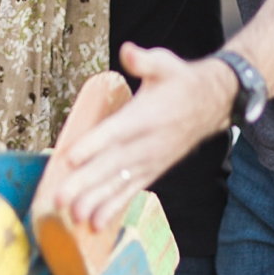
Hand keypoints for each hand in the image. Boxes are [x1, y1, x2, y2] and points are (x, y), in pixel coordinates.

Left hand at [46, 43, 232, 232]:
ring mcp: (150, 161)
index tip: (70, 158)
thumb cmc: (180, 82)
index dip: (93, 145)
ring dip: (96, 202)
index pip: (116, 132)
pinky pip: (131, 192)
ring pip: (119, 184)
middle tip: (60, 198)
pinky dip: (113, 208)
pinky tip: (95, 223)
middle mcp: (147, 144)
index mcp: (146, 116)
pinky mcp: (151, 170)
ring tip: (73, 217)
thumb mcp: (166, 64)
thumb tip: (129, 51)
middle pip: (111, 165)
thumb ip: (145, 60)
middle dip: (85, 183)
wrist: (214, 103)